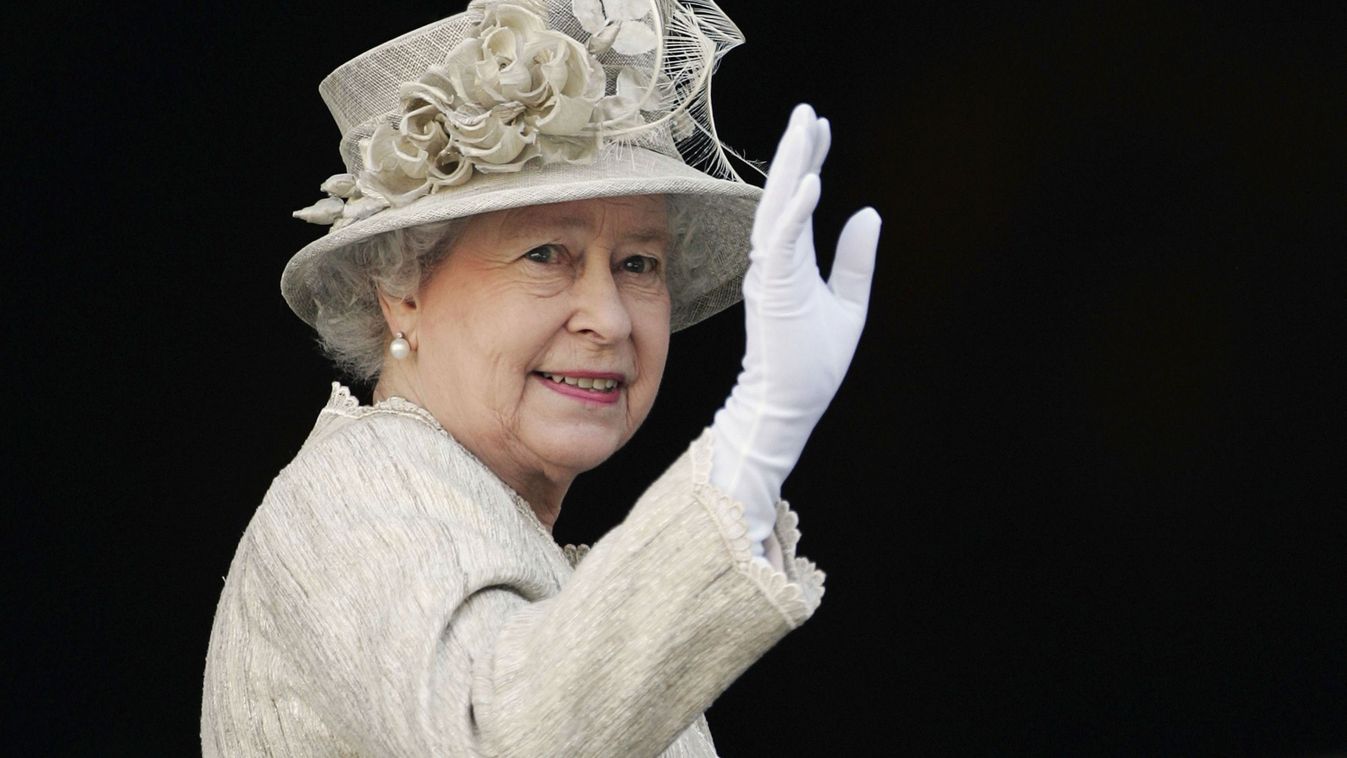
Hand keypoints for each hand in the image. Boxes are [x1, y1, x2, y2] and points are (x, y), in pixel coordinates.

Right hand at [710, 103, 881, 546]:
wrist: (789, 407)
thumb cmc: (812, 364)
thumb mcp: (849, 304)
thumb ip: (855, 260)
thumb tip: (869, 213)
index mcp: (790, 264)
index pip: (798, 202)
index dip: (808, 163)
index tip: (819, 128)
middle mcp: (775, 262)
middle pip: (783, 195)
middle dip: (795, 151)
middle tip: (806, 111)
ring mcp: (771, 274)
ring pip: (778, 207)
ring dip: (791, 167)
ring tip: (804, 128)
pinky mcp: (773, 290)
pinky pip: (783, 241)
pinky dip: (796, 211)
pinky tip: (811, 181)